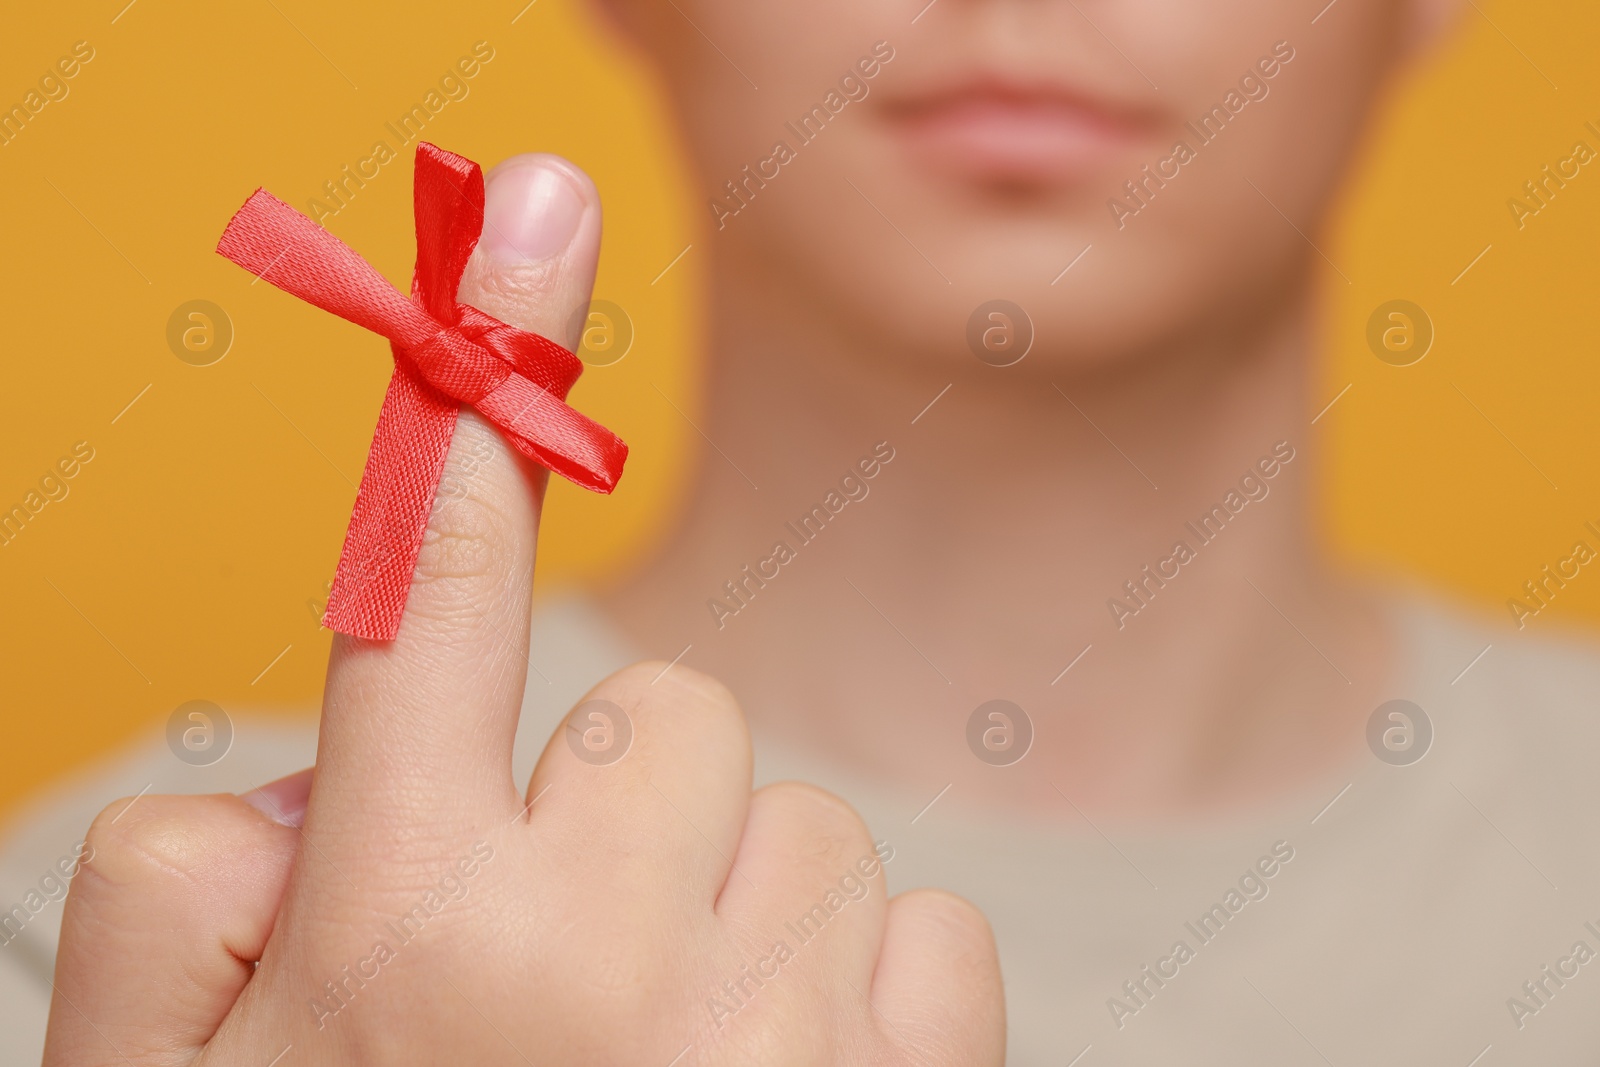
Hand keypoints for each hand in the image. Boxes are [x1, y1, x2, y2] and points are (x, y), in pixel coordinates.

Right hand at [43, 153, 1004, 1066]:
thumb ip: (179, 893)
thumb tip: (319, 771)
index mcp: (401, 927)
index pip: (433, 580)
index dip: (479, 377)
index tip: (535, 216)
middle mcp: (592, 956)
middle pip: (661, 716)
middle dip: (609, 811)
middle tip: (553, 968)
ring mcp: (770, 1025)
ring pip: (797, 824)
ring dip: (724, 914)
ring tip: (655, 1064)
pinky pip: (925, 922)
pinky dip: (858, 988)